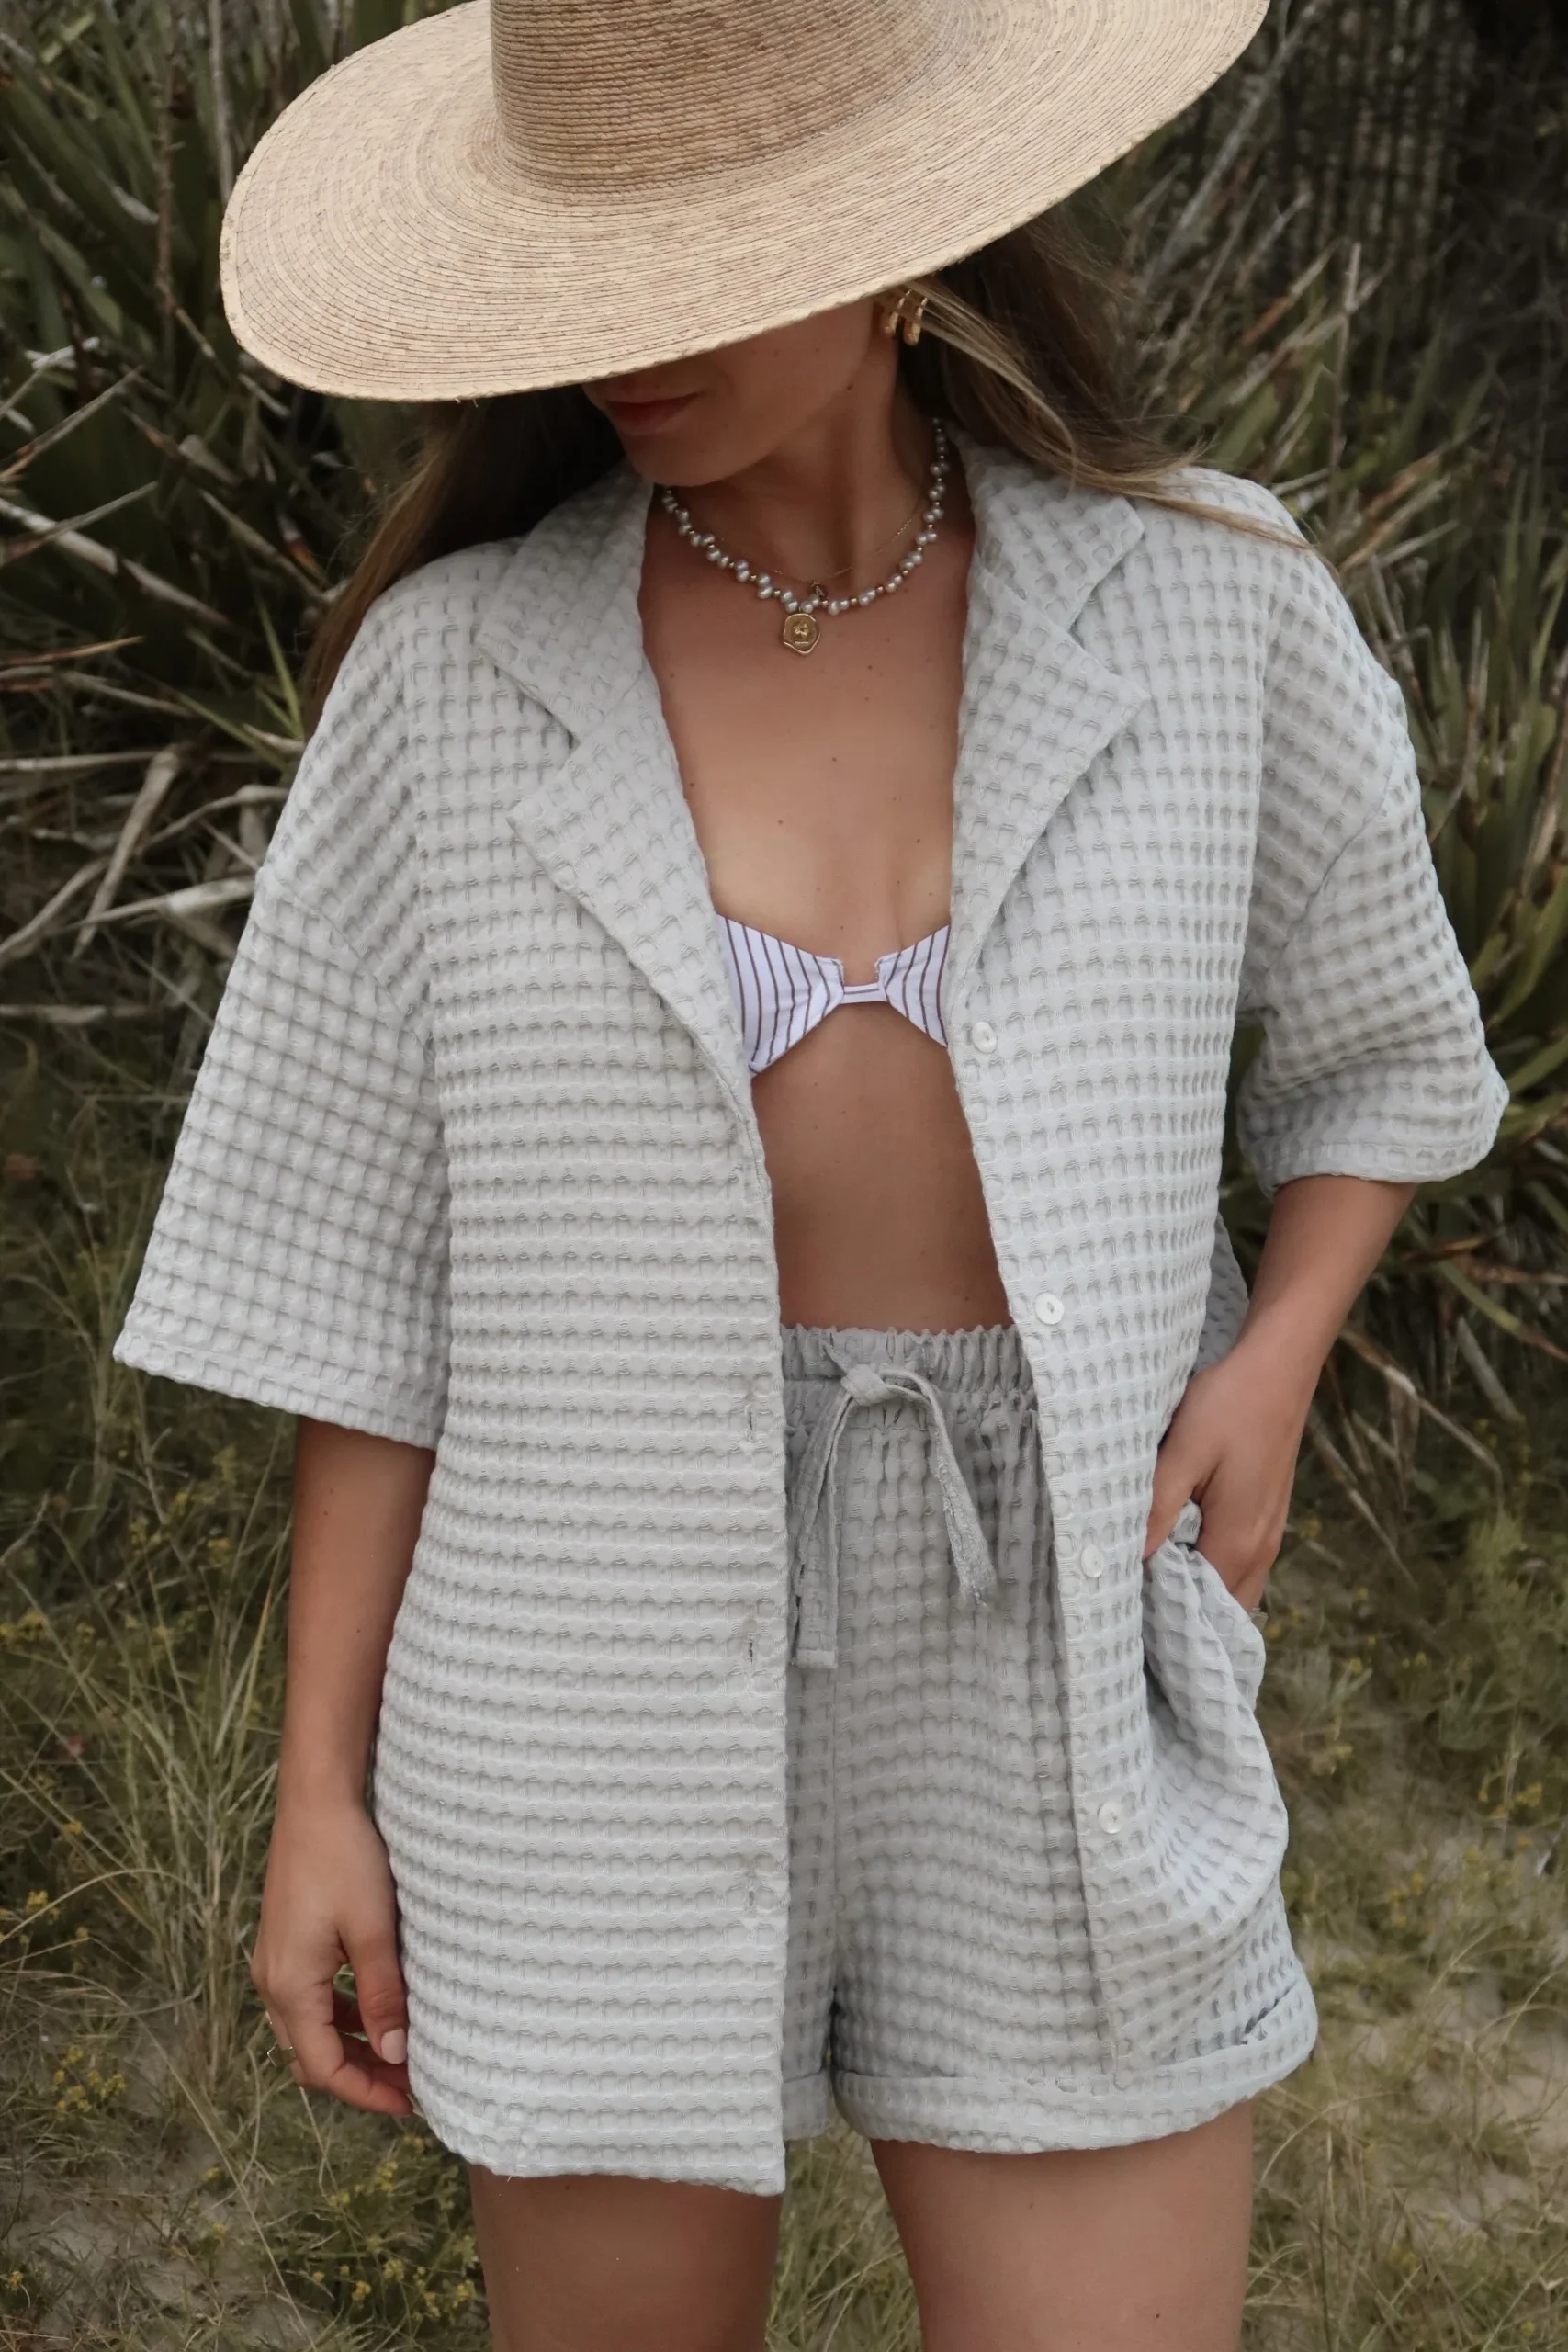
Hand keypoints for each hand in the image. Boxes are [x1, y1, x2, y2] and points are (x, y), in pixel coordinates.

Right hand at [251, 1794, 412, 2115]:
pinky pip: (310, 1999)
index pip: (323, 2068)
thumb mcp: (372, 1929)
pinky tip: (376, 2009)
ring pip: (310, 2029)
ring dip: (351, 2047)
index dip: (366, 2093)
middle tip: (410, 2085)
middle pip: (311, 2056)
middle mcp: (273, 1981)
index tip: (410, 2103)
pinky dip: (342, 2017)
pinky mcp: (287, 1942)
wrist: (316, 1801)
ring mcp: (276, 1961)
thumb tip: (396, 2055)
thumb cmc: (344, 1858)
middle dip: (359, 2076)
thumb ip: (382, 1994)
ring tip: (400, 2052)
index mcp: (289, 1986)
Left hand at [1142, 1333, 1316, 1610]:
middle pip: (1221, 1612)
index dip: (1165, 1623)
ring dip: (1197, 1598)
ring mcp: (1268, 1535)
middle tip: (1132, 1619)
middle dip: (1183, 1621)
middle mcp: (1260, 1551)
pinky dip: (1210, 1575)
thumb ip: (1157, 1507)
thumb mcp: (1183, 1452)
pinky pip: (1237, 1566)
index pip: (1201, 1612)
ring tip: (1148, 1596)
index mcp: (1237, 1543)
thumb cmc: (1229, 1406)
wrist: (1278, 1370)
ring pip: (1232, 1590)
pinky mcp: (1265, 1518)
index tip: (1126, 1625)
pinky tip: (1176, 1560)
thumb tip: (1129, 1560)